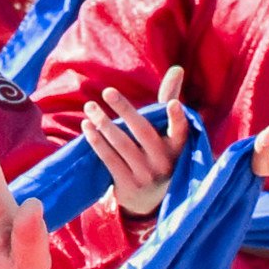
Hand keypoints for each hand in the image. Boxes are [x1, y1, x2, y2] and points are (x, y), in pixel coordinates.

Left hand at [78, 67, 186, 217]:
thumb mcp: (167, 132)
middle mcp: (164, 162)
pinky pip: (109, 159)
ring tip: (90, 107)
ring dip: (104, 124)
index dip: (177, 118)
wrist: (148, 200)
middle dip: (125, 111)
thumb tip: (176, 68)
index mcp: (177, 147)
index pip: (181, 131)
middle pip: (144, 132)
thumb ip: (169, 99)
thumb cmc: (158, 153)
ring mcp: (146, 175)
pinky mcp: (128, 185)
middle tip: (107, 92)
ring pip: (122, 145)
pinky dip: (97, 142)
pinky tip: (87, 127)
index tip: (173, 104)